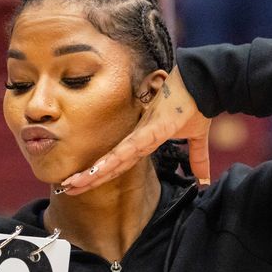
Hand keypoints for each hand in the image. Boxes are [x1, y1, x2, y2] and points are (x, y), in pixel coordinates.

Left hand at [60, 67, 212, 194]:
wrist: (204, 84)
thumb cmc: (196, 105)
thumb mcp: (196, 138)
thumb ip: (197, 159)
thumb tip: (203, 180)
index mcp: (144, 141)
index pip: (118, 163)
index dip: (100, 175)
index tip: (81, 185)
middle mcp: (139, 139)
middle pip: (110, 165)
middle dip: (88, 177)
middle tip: (66, 188)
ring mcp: (143, 134)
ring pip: (114, 160)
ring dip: (94, 172)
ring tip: (73, 183)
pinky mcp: (152, 129)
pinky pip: (130, 148)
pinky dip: (115, 159)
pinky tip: (98, 170)